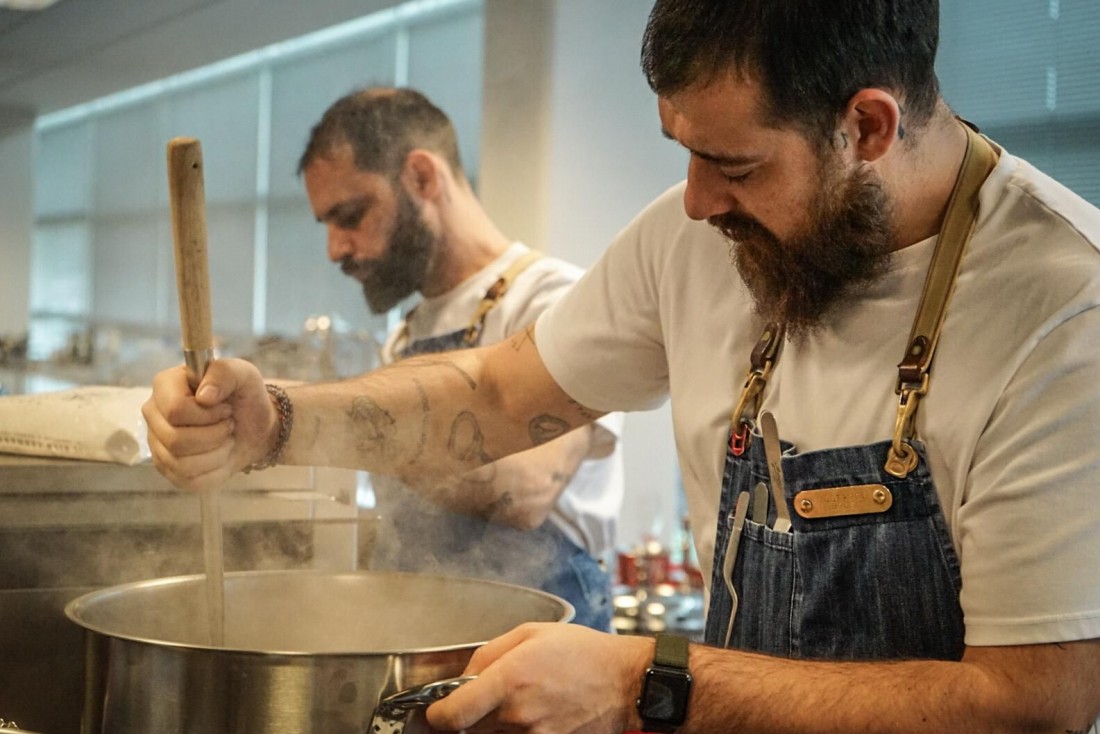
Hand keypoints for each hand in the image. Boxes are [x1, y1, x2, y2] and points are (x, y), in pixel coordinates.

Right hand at [142, 358, 273, 490]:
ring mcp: (157, 443)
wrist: (254, 427)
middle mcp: (154, 414)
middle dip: (215, 435)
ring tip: (226, 438)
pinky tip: (220, 455)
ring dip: (217, 453)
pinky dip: (215, 470)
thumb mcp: (243, 375)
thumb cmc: (245, 397)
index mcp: (165, 385)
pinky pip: (188, 480)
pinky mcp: (168, 469)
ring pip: (181, 463)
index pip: (175, 409)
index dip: (207, 414)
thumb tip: (204, 395)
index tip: (225, 409)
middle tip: (228, 424)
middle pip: (176, 439)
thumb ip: (224, 373)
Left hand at [426, 623, 651, 732]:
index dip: (437, 716)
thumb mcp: (531, 634)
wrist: (626, 683)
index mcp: (509, 680)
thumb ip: (487, 654)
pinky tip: (535, 717)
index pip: (451, 716)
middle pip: (469, 731)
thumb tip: (462, 678)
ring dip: (495, 726)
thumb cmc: (582, 653)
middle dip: (469, 718)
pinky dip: (517, 733)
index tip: (440, 711)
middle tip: (485, 701)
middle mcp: (518, 715)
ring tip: (520, 705)